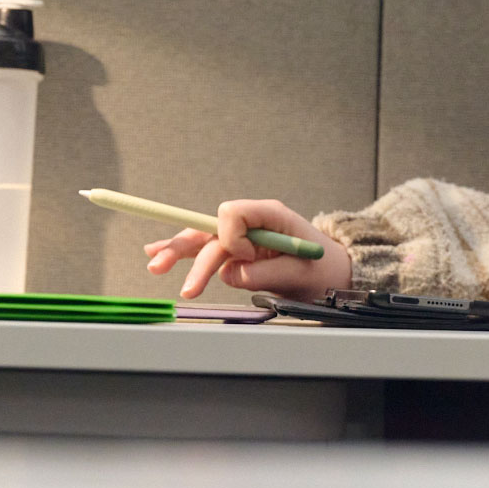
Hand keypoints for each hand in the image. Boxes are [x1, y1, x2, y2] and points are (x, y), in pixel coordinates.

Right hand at [143, 198, 350, 301]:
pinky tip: (159, 255)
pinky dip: (184, 254)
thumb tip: (229, 272)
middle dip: (186, 249)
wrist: (334, 274)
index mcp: (271, 214)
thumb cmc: (323, 269)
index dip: (230, 237)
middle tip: (162, 269)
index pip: (233, 213)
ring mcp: (244, 236)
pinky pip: (206, 250)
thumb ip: (264, 272)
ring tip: (154, 264)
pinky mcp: (238, 252)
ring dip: (177, 251)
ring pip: (203, 239)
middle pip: (210, 228)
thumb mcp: (299, 273)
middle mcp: (252, 221)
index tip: (245, 257)